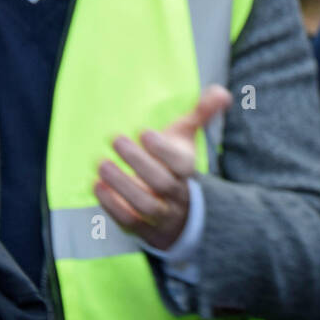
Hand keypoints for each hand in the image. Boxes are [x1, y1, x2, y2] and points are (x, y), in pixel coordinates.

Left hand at [94, 85, 232, 251]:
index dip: (164, 150)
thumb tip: (221, 92)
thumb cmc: (173, 165)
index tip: (144, 132)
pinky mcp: (142, 227)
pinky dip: (112, 205)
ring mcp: (160, 214)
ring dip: (123, 185)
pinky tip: (97, 185)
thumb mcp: (185, 140)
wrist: (177, 212)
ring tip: (102, 164)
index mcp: (186, 172)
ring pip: (146, 204)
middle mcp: (176, 195)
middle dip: (139, 162)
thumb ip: (201, 115)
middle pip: (163, 183)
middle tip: (116, 139)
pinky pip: (130, 221)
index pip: (182, 165)